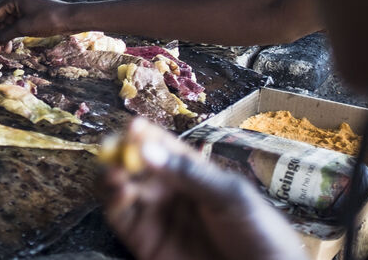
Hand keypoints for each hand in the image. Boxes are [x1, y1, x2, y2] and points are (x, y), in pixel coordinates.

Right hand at [0, 0, 72, 49]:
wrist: (70, 18)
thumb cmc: (47, 19)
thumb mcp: (23, 28)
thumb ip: (3, 35)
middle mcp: (16, 1)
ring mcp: (23, 8)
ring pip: (7, 24)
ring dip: (2, 37)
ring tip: (0, 51)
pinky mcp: (30, 15)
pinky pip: (15, 25)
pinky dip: (11, 35)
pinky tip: (9, 47)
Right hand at [101, 119, 307, 259]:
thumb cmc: (258, 230)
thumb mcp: (231, 196)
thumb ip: (189, 173)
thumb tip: (147, 149)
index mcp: (190, 170)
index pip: (159, 144)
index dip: (143, 134)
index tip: (133, 128)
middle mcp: (166, 188)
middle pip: (131, 162)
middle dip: (119, 152)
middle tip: (114, 150)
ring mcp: (153, 213)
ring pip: (117, 185)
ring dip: (109, 174)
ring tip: (115, 173)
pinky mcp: (142, 238)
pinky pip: (118, 215)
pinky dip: (111, 200)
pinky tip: (121, 192)